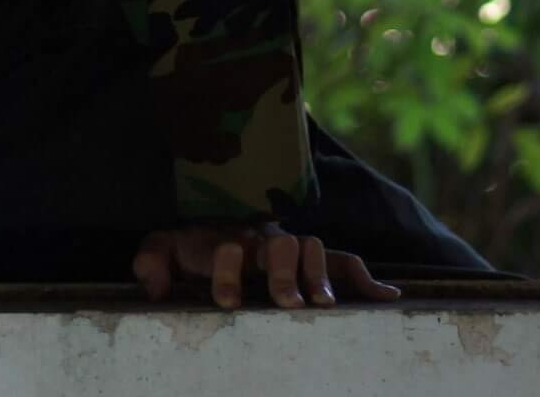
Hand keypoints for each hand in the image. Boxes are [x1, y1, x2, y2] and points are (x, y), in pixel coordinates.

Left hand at [131, 223, 402, 309]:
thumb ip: (152, 260)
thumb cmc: (190, 250)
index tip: (229, 302)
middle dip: (284, 275)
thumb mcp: (164, 250)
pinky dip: (367, 279)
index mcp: (227, 241)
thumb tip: (156, 287)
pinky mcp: (314, 265)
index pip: (231, 247)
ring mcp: (292, 251)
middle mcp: (264, 242)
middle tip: (288, 305)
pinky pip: (346, 263)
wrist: (217, 233)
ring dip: (320, 276)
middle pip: (280, 246)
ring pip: (313, 249)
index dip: (228, 272)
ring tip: (323, 306)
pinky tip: (387, 299)